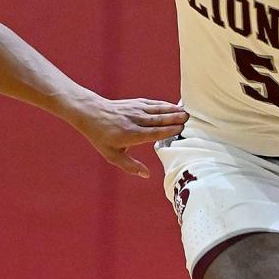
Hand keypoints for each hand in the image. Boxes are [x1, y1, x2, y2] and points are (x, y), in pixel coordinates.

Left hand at [69, 96, 187, 177]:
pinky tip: (174, 106)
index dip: (168, 130)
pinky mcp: (136, 103)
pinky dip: (164, 105)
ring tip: (186, 112)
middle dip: (174, 118)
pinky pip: (153, 104)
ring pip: (157, 110)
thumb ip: (130, 166)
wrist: (91, 113)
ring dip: (172, 110)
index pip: (153, 133)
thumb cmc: (102, 136)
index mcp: (131, 135)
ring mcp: (136, 110)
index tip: (180, 129)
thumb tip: (146, 175)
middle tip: (188, 119)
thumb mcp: (112, 155)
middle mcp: (135, 121)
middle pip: (158, 120)